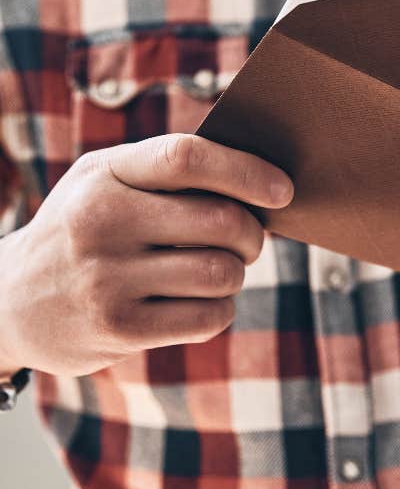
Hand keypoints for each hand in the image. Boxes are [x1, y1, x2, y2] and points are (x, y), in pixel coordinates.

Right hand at [0, 134, 292, 376]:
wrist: (8, 301)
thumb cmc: (86, 226)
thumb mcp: (107, 180)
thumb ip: (170, 169)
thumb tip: (261, 179)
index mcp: (105, 174)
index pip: (187, 158)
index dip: (246, 170)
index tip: (284, 190)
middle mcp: (101, 222)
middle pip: (221, 220)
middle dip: (253, 232)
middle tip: (251, 239)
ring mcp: (106, 279)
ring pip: (222, 272)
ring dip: (237, 273)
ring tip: (221, 268)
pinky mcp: (118, 330)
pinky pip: (208, 318)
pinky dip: (221, 308)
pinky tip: (203, 300)